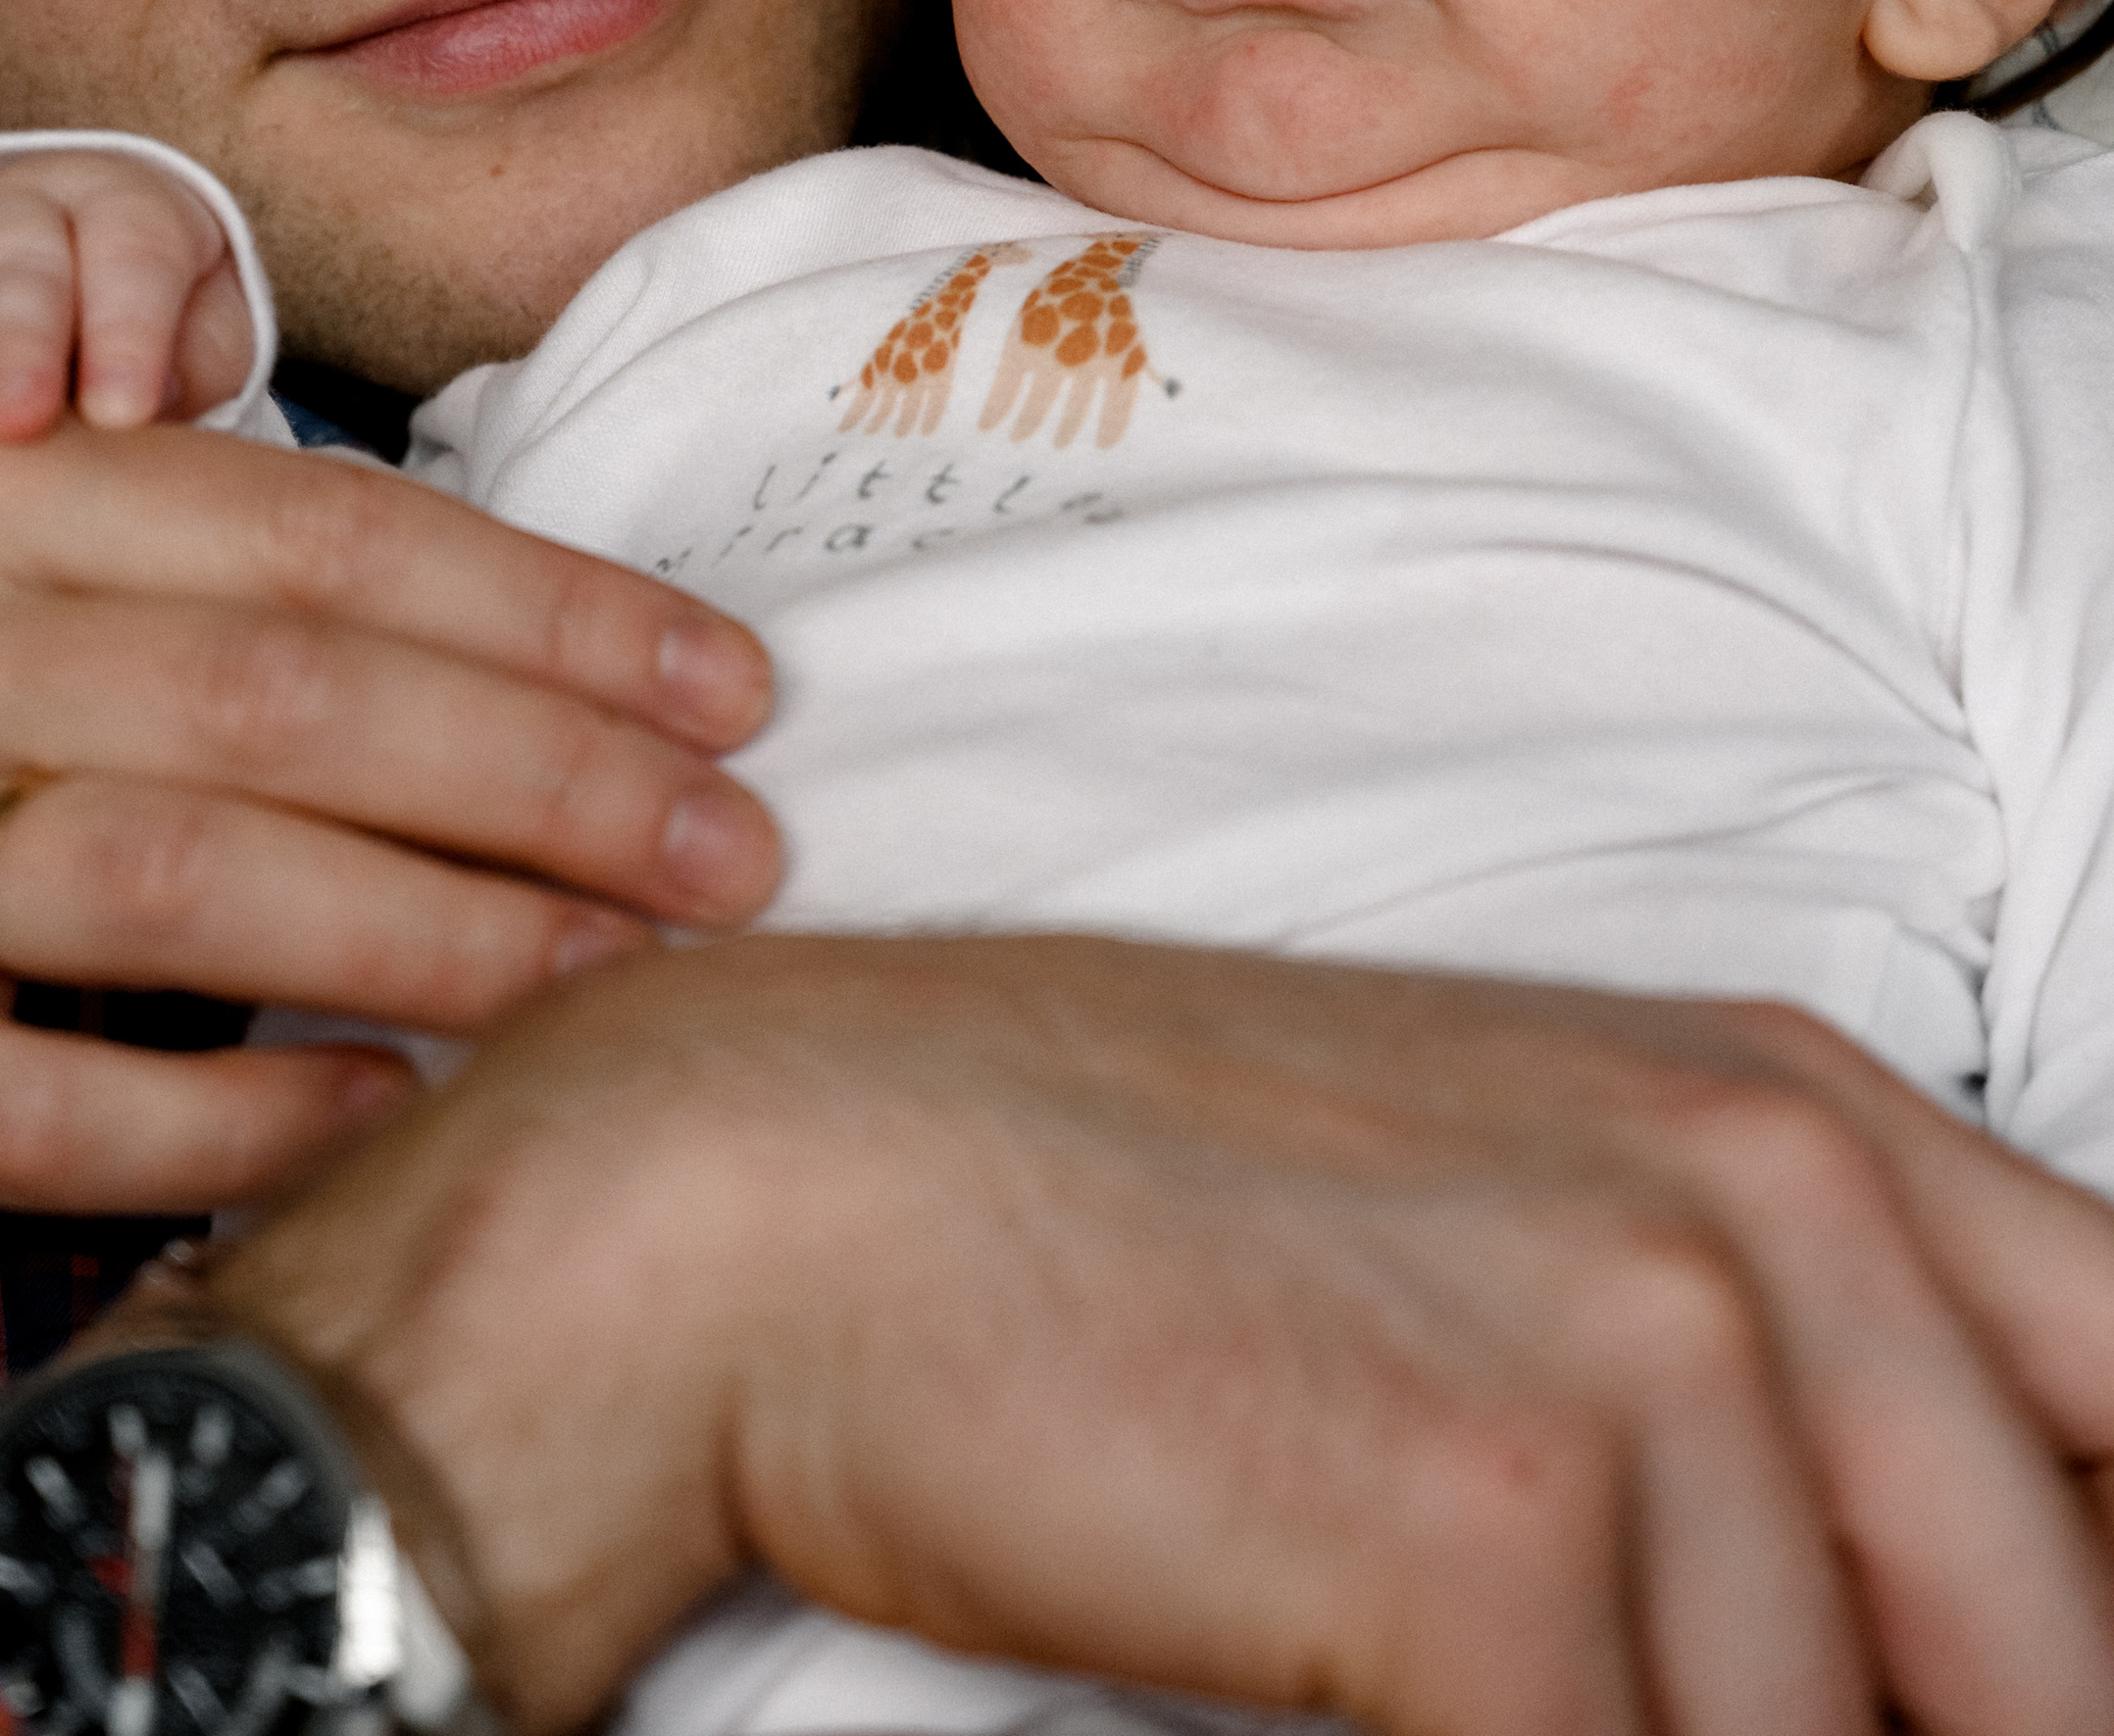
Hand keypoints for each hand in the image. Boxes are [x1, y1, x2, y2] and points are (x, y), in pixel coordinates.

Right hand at [0, 155, 257, 498]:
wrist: (76, 301)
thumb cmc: (156, 337)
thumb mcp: (198, 340)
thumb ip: (183, 375)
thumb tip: (157, 444)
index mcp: (115, 209)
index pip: (127, 252)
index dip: (126, 330)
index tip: (125, 412)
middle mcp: (9, 220)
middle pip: (14, 267)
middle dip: (16, 342)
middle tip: (19, 419)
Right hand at [0, 422, 776, 1204]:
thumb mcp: (5, 542)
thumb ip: (230, 563)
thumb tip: (562, 647)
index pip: (325, 539)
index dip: (551, 612)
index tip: (725, 684)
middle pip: (289, 699)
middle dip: (553, 775)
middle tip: (735, 848)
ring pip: (189, 878)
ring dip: (445, 935)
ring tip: (622, 972)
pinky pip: (48, 1104)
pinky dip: (240, 1110)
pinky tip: (397, 1109)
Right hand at [195, 934, 2113, 1735]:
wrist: (799, 1183)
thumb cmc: (1139, 1208)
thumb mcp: (1531, 1210)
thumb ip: (1794, 1392)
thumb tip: (1979, 1640)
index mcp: (1801, 1108)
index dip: (2098, 1614)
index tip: (1969, 1689)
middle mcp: (1769, 1194)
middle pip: (2039, 1657)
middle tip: (1621, 1694)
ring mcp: (1640, 1348)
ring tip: (1454, 1674)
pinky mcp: (1488, 1533)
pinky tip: (1368, 1722)